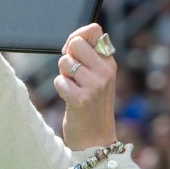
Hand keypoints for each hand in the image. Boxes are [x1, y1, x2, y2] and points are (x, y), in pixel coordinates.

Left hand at [56, 23, 118, 150]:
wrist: (95, 138)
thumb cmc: (91, 104)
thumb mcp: (97, 78)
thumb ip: (89, 57)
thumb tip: (74, 40)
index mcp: (110, 62)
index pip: (94, 30)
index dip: (77, 37)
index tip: (73, 50)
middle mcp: (106, 71)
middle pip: (75, 43)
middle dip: (67, 56)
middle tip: (73, 74)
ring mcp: (95, 85)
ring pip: (64, 62)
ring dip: (63, 75)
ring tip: (75, 89)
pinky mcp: (81, 98)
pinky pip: (59, 81)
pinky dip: (61, 89)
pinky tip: (71, 99)